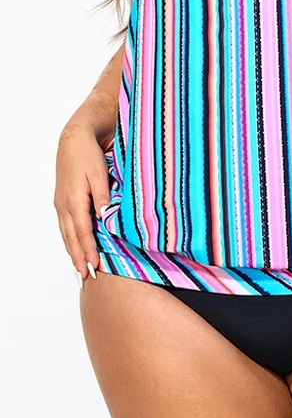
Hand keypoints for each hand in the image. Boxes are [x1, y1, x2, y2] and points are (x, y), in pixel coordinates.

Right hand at [54, 122, 110, 284]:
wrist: (73, 139)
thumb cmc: (88, 155)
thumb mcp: (99, 173)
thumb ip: (103, 196)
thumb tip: (105, 218)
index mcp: (75, 200)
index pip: (82, 232)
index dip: (89, 250)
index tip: (95, 266)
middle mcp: (64, 205)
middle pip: (72, 238)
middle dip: (79, 258)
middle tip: (86, 277)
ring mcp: (61, 204)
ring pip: (66, 234)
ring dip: (73, 252)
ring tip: (79, 268)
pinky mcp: (62, 201)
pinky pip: (65, 226)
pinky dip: (69, 240)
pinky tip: (74, 247)